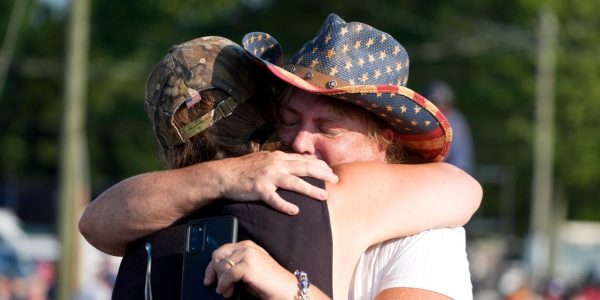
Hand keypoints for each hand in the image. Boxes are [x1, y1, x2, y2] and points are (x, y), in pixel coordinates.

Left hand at [204, 240, 297, 298]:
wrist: (285, 289)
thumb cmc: (268, 282)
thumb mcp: (249, 269)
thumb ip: (236, 265)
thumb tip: (216, 272)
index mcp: (247, 245)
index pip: (221, 251)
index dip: (212, 266)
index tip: (208, 278)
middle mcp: (247, 247)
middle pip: (218, 256)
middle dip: (215, 272)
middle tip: (218, 286)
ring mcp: (248, 255)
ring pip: (221, 266)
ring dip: (221, 282)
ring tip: (226, 291)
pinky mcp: (248, 265)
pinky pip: (227, 275)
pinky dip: (223, 285)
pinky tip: (226, 291)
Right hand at [217, 151, 337, 214]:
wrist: (224, 174)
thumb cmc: (245, 168)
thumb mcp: (265, 159)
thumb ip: (281, 160)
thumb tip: (298, 161)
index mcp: (278, 157)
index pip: (303, 159)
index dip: (319, 165)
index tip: (331, 171)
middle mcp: (275, 164)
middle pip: (304, 168)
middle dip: (322, 174)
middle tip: (335, 180)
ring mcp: (267, 177)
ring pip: (294, 182)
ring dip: (310, 189)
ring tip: (324, 196)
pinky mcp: (259, 189)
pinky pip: (274, 199)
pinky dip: (285, 205)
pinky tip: (295, 211)